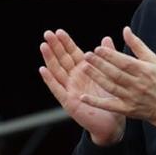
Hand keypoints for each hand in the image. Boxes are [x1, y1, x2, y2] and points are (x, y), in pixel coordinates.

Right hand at [39, 29, 124, 145]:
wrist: (112, 123)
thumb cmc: (110, 99)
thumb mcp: (110, 74)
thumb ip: (108, 56)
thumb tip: (106, 38)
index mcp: (84, 71)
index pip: (72, 53)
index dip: (65, 42)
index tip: (59, 31)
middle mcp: (75, 78)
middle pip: (62, 59)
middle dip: (55, 46)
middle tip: (47, 33)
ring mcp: (70, 89)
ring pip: (57, 71)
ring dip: (49, 59)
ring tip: (43, 46)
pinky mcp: (69, 102)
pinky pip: (57, 89)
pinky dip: (50, 79)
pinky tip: (43, 70)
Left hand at [81, 26, 155, 126]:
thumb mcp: (152, 59)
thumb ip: (137, 44)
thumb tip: (125, 29)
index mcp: (143, 70)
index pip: (124, 62)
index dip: (110, 55)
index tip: (98, 49)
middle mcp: (137, 84)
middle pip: (116, 73)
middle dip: (100, 64)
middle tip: (87, 56)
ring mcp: (131, 97)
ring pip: (111, 87)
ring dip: (97, 78)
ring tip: (85, 68)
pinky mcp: (127, 109)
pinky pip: (109, 106)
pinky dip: (96, 102)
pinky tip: (83, 98)